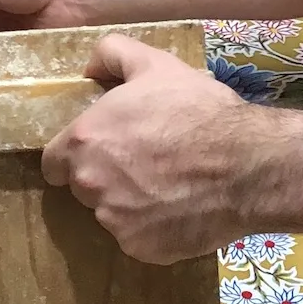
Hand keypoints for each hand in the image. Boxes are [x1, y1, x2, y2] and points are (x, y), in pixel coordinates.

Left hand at [41, 33, 250, 261]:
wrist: (249, 164)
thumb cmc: (199, 111)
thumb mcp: (156, 64)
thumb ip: (112, 54)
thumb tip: (89, 68)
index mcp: (83, 141)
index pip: (53, 161)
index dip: (75, 155)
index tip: (102, 150)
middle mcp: (90, 185)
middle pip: (82, 187)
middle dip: (105, 176)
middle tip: (144, 161)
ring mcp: (114, 221)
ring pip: (110, 214)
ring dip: (129, 203)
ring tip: (169, 184)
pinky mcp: (140, 248)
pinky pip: (137, 238)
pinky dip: (154, 227)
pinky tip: (181, 207)